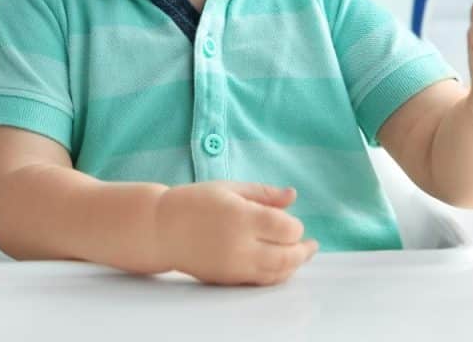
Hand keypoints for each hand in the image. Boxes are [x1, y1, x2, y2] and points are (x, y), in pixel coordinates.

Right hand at [153, 181, 317, 285]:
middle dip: (303, 250)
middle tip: (311, 244)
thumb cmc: (194, 202)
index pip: (287, 228)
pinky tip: (282, 266)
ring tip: (301, 255)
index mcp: (242, 217)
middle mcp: (240, 244)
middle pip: (288, 255)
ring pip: (278, 273)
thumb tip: (292, 195)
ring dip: (294, 265)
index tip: (288, 220)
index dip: (294, 225)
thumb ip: (264, 194)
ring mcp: (234, 265)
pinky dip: (277, 276)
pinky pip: (262, 282)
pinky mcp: (228, 279)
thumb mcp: (229, 188)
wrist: (161, 229)